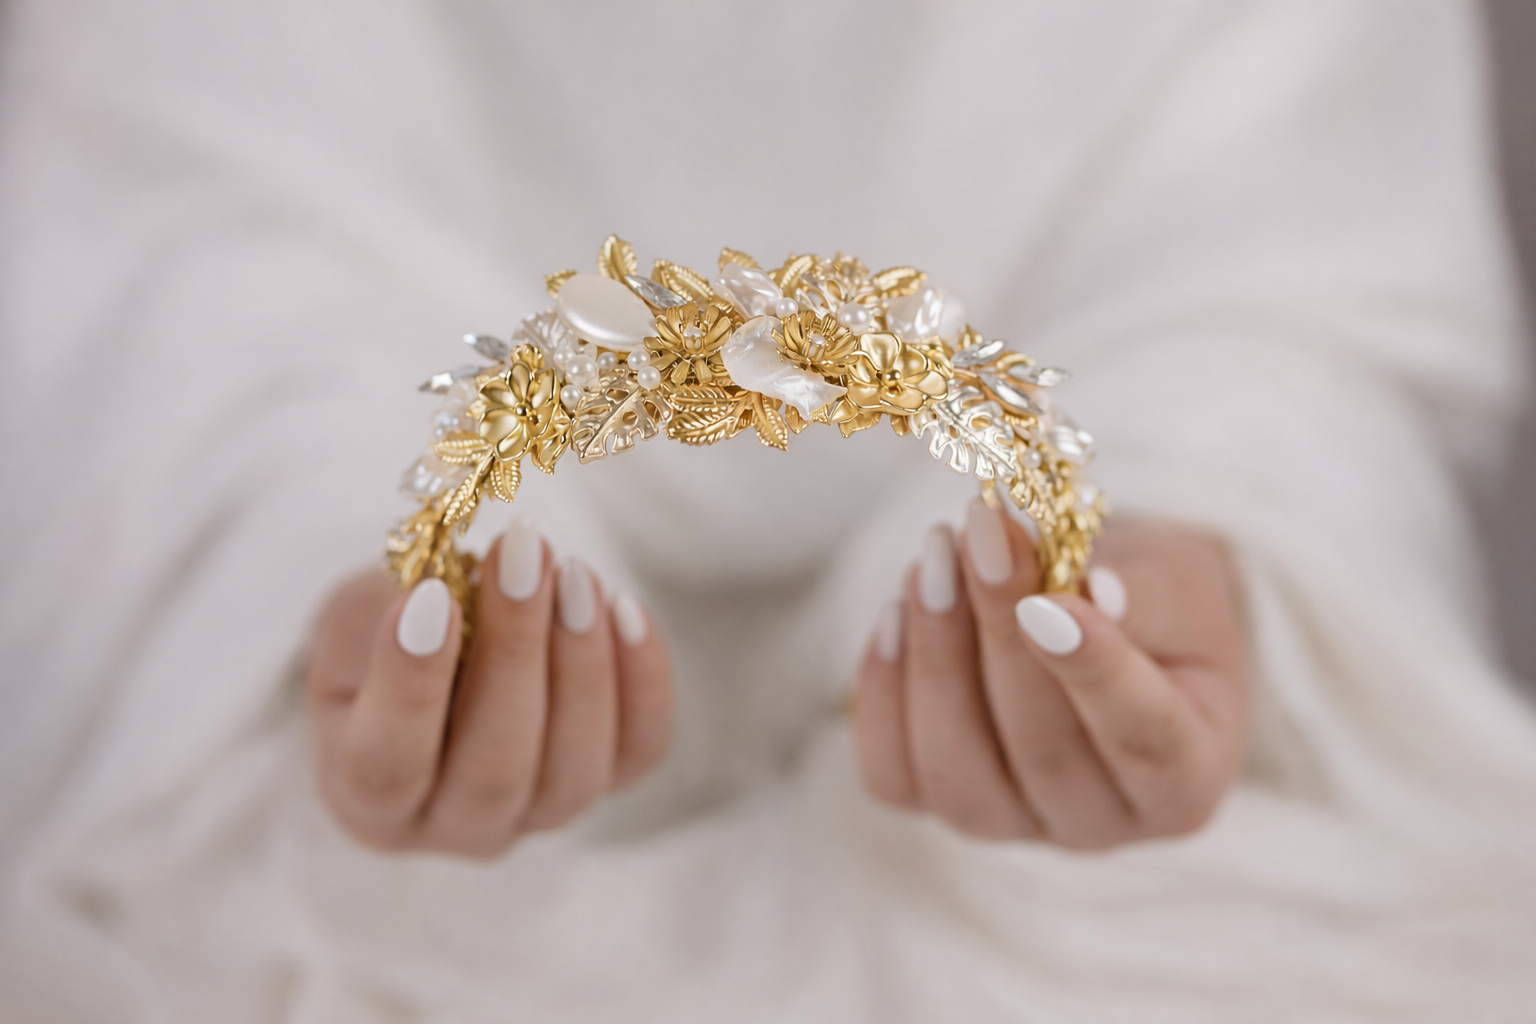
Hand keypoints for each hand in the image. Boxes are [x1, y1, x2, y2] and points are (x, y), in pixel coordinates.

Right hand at [306, 518, 671, 856]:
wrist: (447, 650)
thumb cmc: (385, 637)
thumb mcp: (356, 617)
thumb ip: (382, 612)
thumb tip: (448, 587)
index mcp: (365, 799)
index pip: (386, 765)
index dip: (409, 685)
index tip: (429, 595)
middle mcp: (455, 827)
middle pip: (493, 773)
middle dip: (513, 653)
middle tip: (522, 557)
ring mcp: (537, 815)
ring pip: (573, 770)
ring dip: (580, 663)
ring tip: (573, 574)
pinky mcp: (606, 783)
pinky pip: (639, 749)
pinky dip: (642, 682)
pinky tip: (624, 609)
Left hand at [854, 502, 1248, 848]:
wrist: (1102, 609)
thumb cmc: (1155, 599)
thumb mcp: (1177, 578)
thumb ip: (1141, 594)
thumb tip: (1096, 594)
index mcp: (1186, 780)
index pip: (1146, 741)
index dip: (1094, 673)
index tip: (1048, 600)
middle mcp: (1099, 824)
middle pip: (1041, 751)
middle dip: (998, 633)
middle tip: (979, 537)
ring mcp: (1013, 823)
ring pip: (957, 771)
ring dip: (934, 656)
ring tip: (932, 563)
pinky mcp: (937, 803)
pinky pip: (893, 771)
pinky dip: (884, 691)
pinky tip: (894, 612)